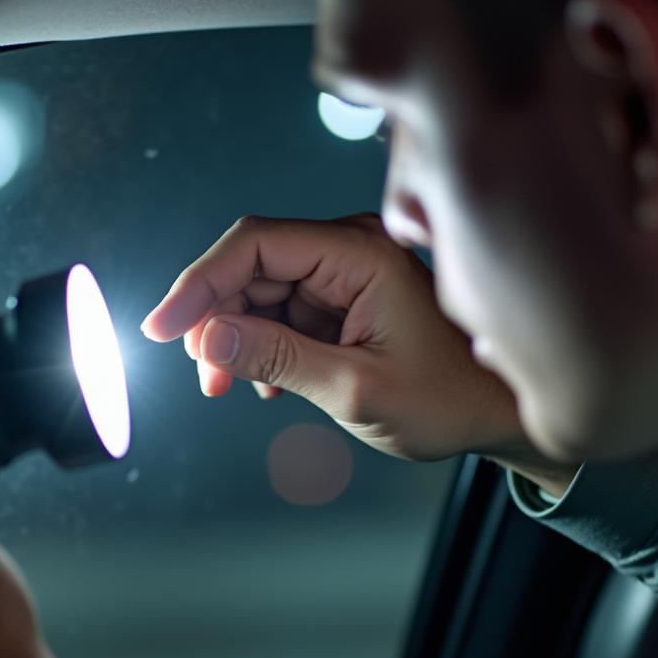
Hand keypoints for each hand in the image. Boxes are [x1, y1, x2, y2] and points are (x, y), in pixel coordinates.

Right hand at [142, 214, 577, 489]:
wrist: (495, 413)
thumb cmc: (448, 400)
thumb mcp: (355, 388)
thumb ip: (277, 358)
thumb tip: (205, 336)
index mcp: (360, 254)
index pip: (254, 244)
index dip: (198, 283)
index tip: (162, 327)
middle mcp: (349, 251)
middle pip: (250, 265)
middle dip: (214, 317)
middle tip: (203, 372)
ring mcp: (344, 274)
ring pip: (259, 291)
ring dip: (234, 337)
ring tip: (228, 384)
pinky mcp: (341, 299)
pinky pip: (280, 311)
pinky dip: (260, 345)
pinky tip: (266, 383)